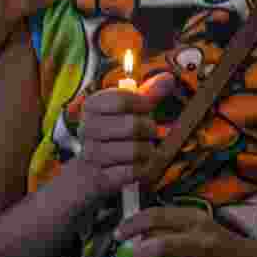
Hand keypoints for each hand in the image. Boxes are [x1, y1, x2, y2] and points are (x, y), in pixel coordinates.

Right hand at [76, 72, 175, 197]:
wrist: (87, 175)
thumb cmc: (113, 136)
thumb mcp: (127, 111)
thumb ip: (148, 94)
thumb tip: (169, 78)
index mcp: (92, 106)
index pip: (123, 99)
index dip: (143, 103)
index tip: (147, 108)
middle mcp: (87, 129)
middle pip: (133, 125)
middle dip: (149, 130)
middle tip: (149, 133)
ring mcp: (92, 155)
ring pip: (136, 150)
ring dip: (148, 152)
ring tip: (144, 151)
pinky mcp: (100, 179)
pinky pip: (133, 172)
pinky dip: (143, 170)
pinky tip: (139, 167)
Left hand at [113, 203, 256, 256]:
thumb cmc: (220, 242)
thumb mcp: (200, 225)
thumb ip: (172, 226)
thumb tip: (135, 233)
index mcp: (197, 220)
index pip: (159, 216)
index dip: (133, 224)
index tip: (118, 234)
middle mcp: (203, 241)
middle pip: (163, 245)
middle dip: (140, 253)